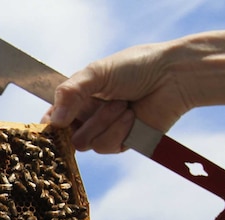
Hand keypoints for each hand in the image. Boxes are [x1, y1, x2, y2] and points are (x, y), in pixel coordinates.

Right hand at [43, 42, 193, 152]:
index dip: (50, 125)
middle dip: (84, 119)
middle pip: (67, 135)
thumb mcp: (96, 72)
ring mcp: (105, 130)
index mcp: (79, 97)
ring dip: (104, 122)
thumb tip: (53, 121)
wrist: (173, 77)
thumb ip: (69, 93)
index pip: (53, 117)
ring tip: (124, 104)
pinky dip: (118, 130)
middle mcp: (89, 115)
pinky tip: (132, 116)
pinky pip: (106, 147)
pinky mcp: (122, 143)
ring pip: (86, 143)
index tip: (51, 125)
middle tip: (101, 103)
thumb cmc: (137, 67)